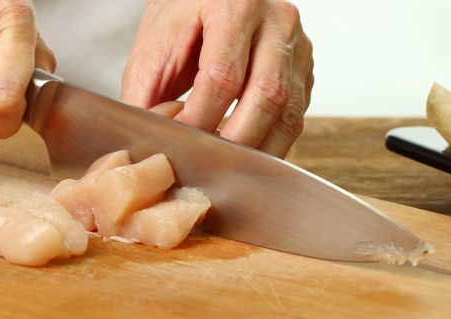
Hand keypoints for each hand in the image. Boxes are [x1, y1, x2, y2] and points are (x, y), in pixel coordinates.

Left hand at [121, 0, 313, 157]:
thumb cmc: (183, 16)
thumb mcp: (154, 46)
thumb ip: (147, 94)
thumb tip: (152, 144)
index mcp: (235, 6)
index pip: (222, 76)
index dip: (199, 119)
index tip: (179, 145)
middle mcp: (276, 22)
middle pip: (267, 95)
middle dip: (235, 142)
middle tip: (207, 166)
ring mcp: (297, 45)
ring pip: (289, 113)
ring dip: (258, 151)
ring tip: (227, 171)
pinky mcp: (303, 69)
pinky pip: (294, 117)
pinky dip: (270, 143)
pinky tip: (245, 155)